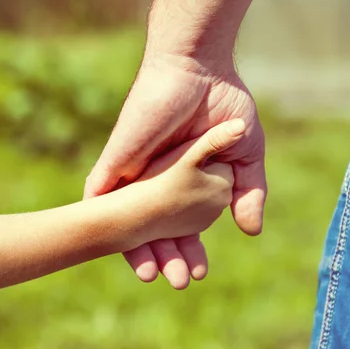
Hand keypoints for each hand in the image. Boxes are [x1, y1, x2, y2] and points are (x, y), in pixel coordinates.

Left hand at [84, 52, 265, 288]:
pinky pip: (99, 192)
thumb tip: (251, 231)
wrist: (198, 68)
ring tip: (149, 275)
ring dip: (133, 248)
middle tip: (178, 281)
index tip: (199, 273)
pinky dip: (98, 216)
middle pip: (154, 230)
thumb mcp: (244, 155)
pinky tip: (101, 241)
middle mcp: (158, 183)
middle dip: (165, 258)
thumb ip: (248, 192)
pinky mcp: (117, 158)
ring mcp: (135, 172)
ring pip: (126, 220)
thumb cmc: (222, 105)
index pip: (183, 228)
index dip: (189, 251)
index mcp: (186, 184)